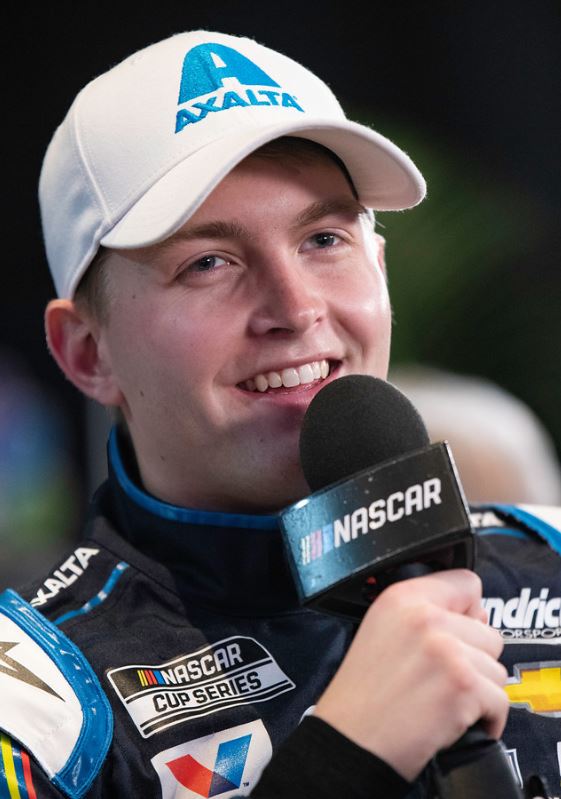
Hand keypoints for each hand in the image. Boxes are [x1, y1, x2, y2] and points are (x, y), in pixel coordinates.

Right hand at [313, 569, 508, 780]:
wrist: (350, 741)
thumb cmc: (361, 695)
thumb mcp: (381, 630)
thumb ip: (426, 612)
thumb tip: (478, 613)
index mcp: (402, 598)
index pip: (465, 582)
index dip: (466, 611)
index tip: (454, 634)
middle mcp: (425, 617)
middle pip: (487, 632)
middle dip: (472, 660)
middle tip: (438, 679)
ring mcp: (446, 650)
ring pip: (496, 668)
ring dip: (478, 691)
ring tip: (442, 700)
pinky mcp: (462, 686)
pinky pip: (500, 701)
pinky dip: (486, 719)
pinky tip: (456, 722)